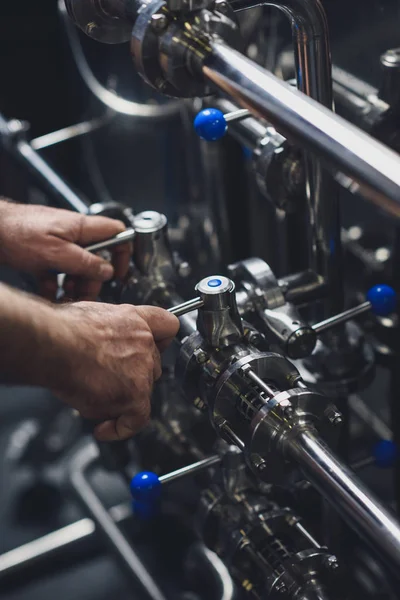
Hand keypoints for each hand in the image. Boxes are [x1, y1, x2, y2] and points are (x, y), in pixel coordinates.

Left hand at [0, 200, 130, 300]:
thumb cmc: (18, 232)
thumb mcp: (56, 253)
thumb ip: (85, 263)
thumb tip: (107, 270)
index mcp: (82, 227)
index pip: (118, 233)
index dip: (123, 253)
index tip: (119, 271)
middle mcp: (74, 234)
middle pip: (97, 258)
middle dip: (92, 279)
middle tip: (84, 292)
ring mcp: (60, 244)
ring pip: (78, 268)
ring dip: (74, 284)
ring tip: (64, 295)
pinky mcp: (45, 253)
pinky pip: (59, 272)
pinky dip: (55, 285)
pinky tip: (49, 292)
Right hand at [53, 302, 179, 440]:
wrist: (55, 343)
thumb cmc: (63, 328)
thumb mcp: (91, 313)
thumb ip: (107, 329)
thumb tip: (98, 341)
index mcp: (135, 321)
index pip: (166, 327)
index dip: (160, 339)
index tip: (153, 348)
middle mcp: (144, 345)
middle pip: (152, 365)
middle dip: (133, 375)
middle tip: (109, 380)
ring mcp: (142, 372)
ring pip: (142, 391)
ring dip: (121, 399)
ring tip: (93, 398)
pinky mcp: (135, 396)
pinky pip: (136, 420)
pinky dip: (120, 428)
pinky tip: (104, 429)